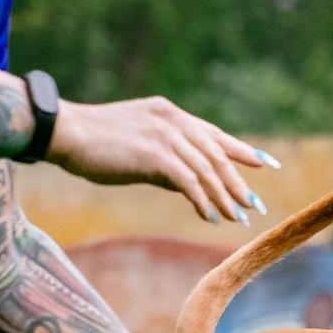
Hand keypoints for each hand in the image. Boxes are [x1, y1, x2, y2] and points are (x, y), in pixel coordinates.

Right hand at [47, 97, 276, 226]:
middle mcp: (173, 121)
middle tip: (255, 206)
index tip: (267, 164)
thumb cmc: (97, 144)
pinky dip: (202, 201)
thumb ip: (168, 165)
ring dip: (225, 197)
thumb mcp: (140, 150)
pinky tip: (210, 217)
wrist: (65, 132)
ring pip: (207, 170)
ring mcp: (165, 135)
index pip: (215, 134)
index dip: (243, 151)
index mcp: (171, 115)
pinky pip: (189, 182)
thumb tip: (193, 189)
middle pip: (217, 155)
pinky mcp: (155, 154)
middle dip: (238, 182)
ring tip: (237, 217)